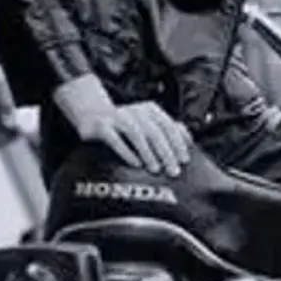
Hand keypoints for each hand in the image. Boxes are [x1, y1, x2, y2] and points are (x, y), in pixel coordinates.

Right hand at [54, 76, 191, 177]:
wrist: (93, 115)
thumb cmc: (125, 125)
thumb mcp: (148, 124)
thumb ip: (167, 130)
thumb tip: (188, 139)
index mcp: (151, 110)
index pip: (169, 126)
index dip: (178, 144)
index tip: (184, 160)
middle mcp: (136, 111)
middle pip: (155, 132)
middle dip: (166, 153)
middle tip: (173, 170)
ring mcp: (118, 117)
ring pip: (137, 134)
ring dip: (148, 153)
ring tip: (155, 169)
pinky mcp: (102, 126)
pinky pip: (116, 140)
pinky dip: (127, 152)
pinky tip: (135, 164)